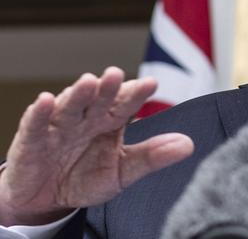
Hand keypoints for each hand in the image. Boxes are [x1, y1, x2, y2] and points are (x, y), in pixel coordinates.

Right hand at [0, 67, 193, 225]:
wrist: (47, 199)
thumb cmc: (86, 177)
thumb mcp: (123, 171)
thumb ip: (152, 157)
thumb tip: (188, 145)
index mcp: (110, 121)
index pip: (126, 104)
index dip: (136, 94)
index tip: (151, 83)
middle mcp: (87, 118)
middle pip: (99, 99)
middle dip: (108, 87)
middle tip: (116, 74)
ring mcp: (59, 126)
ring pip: (70, 106)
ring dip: (79, 93)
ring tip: (89, 82)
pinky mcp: (32, 140)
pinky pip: (35, 125)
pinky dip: (40, 113)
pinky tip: (46, 101)